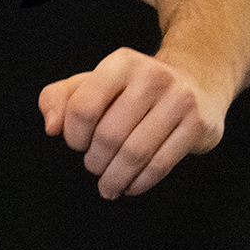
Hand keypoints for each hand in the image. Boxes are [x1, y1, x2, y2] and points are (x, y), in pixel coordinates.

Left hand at [38, 46, 226, 198]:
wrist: (198, 80)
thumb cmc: (132, 87)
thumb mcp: (93, 82)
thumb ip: (58, 98)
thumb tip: (51, 127)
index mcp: (121, 63)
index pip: (83, 107)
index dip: (73, 135)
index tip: (76, 144)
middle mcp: (152, 77)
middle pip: (109, 135)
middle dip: (95, 161)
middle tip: (93, 167)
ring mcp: (180, 100)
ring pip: (135, 153)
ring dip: (115, 177)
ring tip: (107, 186)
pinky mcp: (199, 125)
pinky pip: (161, 164)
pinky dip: (139, 182)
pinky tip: (130, 186)